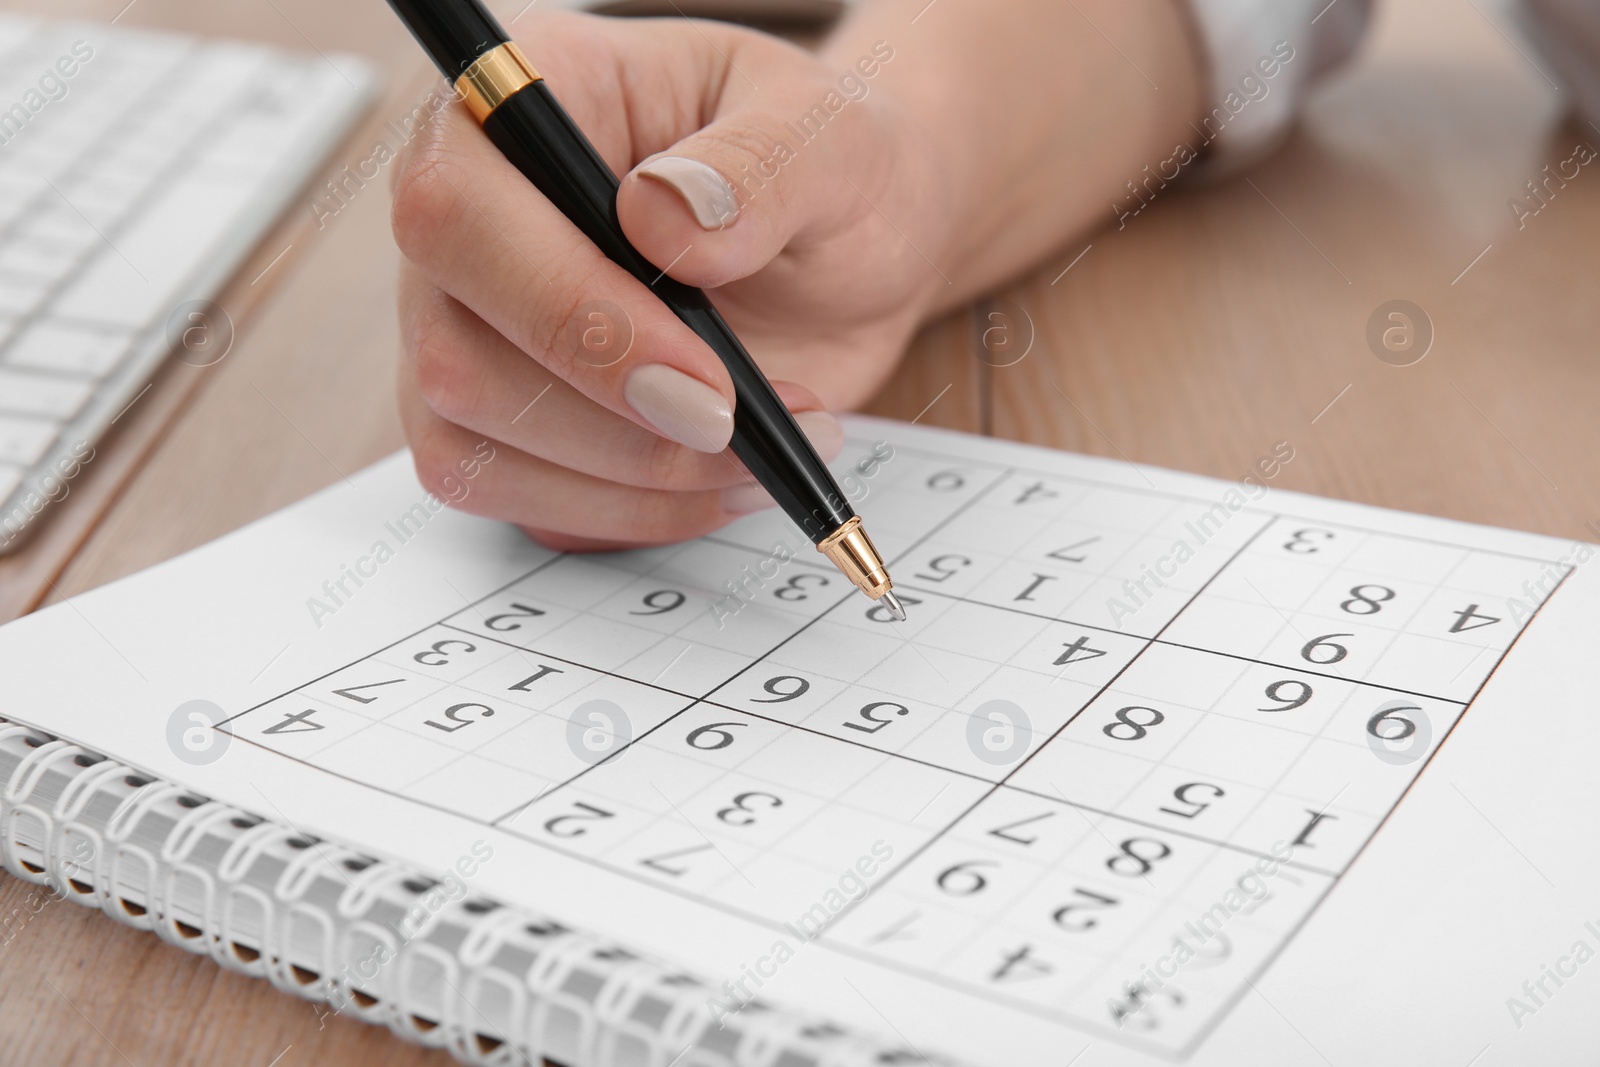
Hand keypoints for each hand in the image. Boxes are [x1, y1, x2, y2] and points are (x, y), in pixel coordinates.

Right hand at [390, 12, 952, 550]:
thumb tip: (666, 217)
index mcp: (514, 109)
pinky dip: (636, 515)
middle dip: (613, 424)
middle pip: (455, 359)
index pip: (457, 213)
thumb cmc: (824, 168)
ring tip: (765, 452)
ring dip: (635, 482)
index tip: (702, 377)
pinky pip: (526, 505)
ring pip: (477, 452)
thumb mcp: (829, 134)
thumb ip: (758, 165)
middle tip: (743, 430)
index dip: (568, 311)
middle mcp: (466, 225)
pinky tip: (725, 481)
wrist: (852, 252)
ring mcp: (470, 334)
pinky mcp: (505, 428)